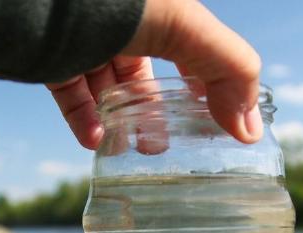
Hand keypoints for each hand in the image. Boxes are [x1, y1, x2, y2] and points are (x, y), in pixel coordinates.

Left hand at [46, 0, 262, 149]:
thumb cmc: (117, 2)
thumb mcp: (188, 29)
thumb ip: (229, 72)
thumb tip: (250, 132)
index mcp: (162, 10)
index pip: (195, 48)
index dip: (209, 83)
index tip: (216, 123)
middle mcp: (125, 23)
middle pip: (149, 73)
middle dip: (160, 111)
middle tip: (169, 144)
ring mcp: (87, 40)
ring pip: (110, 87)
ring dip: (125, 120)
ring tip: (137, 148)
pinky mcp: (53, 57)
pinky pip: (72, 93)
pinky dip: (85, 119)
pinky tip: (96, 140)